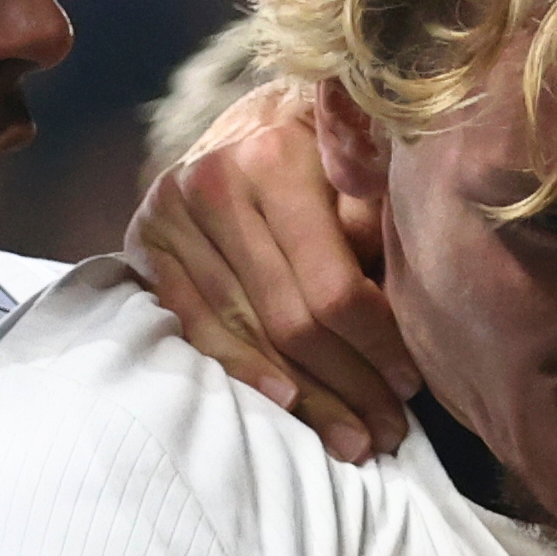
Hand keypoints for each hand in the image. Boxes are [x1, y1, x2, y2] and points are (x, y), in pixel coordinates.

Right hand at [127, 81, 412, 461]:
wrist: (247, 116)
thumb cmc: (327, 149)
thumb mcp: (366, 163)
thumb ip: (382, 219)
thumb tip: (410, 297)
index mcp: (275, 158)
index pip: (333, 287)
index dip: (378, 346)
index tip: (412, 385)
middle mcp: (214, 184)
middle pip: (290, 321)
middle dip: (348, 385)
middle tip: (387, 432)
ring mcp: (170, 216)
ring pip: (246, 335)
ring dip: (306, 398)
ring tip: (351, 439)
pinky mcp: (144, 244)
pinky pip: (197, 329)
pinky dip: (244, 372)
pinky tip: (285, 406)